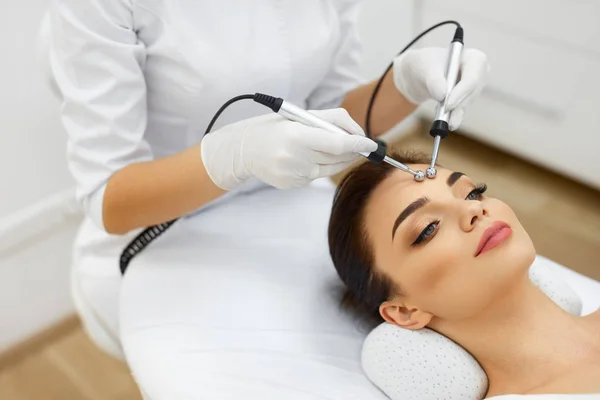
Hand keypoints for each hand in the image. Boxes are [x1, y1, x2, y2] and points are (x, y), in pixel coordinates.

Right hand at [201, 108, 376, 189]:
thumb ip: (331, 121)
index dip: (358, 145)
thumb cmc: (275, 128)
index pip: (337, 144)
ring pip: (330, 169)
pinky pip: (316, 176)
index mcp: (296, 136)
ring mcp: (293, 175)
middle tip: (361, 145)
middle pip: (337, 158)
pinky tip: (304, 158)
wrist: (243, 150)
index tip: (371, 144)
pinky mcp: (292, 185)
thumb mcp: (299, 116)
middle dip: (353, 152)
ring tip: (327, 147)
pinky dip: (319, 167)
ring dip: (338, 159)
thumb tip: (358, 134)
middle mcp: (295, 157)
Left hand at [392, 47, 488, 130]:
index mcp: (474, 58)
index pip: (473, 78)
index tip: (447, 104)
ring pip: (466, 104)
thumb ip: (433, 79)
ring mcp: (474, 88)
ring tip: (440, 118)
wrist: (417, 74)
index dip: (461, 92)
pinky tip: (442, 120)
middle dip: (457, 106)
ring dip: (453, 113)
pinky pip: (460, 111)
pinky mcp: (466, 100)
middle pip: (472, 94)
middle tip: (443, 118)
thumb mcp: (424, 67)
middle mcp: (479, 73)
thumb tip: (442, 94)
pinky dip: (450, 116)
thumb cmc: (423, 64)